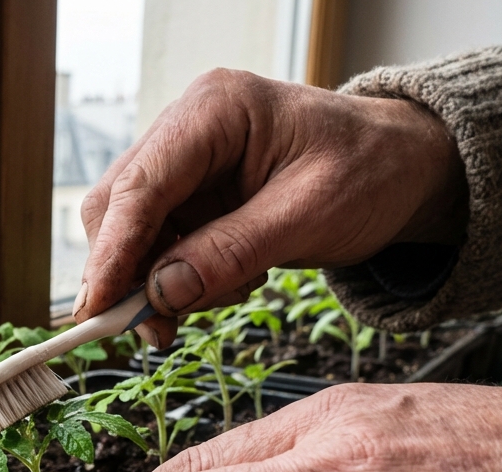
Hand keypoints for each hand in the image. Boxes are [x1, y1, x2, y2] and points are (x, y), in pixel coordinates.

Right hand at [75, 70, 467, 347]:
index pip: (139, 185)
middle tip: (153, 332)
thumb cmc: (371, 171)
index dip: (113, 251)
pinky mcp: (191, 195)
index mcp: (215, 109)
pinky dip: (179, 279)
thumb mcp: (311, 215)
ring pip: (132, 232)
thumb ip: (232, 251)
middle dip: (129, 274)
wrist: (404, 168)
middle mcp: (186, 128)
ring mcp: (185, 162)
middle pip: (119, 207)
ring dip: (157, 283)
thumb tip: (161, 293)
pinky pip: (160, 245)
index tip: (97, 308)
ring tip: (226, 294)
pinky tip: (228, 283)